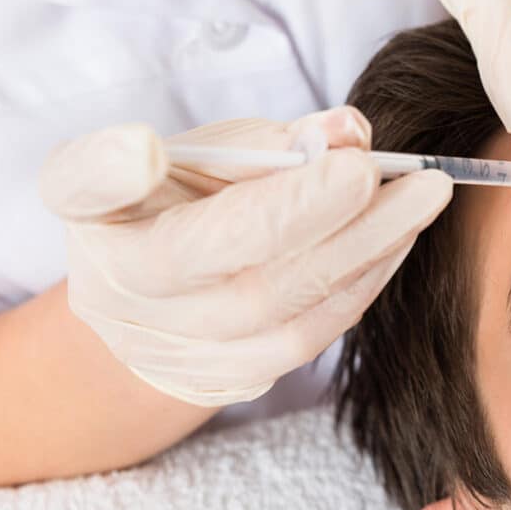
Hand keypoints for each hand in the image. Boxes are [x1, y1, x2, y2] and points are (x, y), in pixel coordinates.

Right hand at [39, 108, 451, 405]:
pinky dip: (362, 283)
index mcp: (93, 214)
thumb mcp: (205, 152)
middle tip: (401, 172)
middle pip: (221, 263)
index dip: (111, 169)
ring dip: (366, 250)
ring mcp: (172, 350)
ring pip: (283, 314)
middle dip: (322, 215)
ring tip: (421, 198)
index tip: (145, 145)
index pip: (89, 186)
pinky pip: (308, 337)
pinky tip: (398, 238)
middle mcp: (117, 292)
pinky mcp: (226, 378)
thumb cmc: (182, 200)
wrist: (157, 296)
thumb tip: (351, 132)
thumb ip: (270, 138)